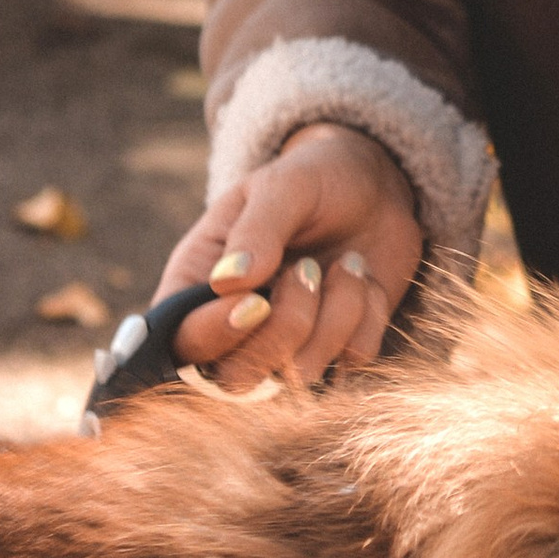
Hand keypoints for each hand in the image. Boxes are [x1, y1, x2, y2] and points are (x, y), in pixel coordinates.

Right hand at [153, 122, 424, 390]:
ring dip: (337, 315)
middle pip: (237, 378)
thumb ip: (256, 229)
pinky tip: (366, 282)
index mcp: (198, 283)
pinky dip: (368, 317)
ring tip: (349, 264)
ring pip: (302, 375)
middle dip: (286, 326)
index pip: (184, 341)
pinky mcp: (337, 353)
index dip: (217, 333)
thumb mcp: (283, 185)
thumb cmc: (314, 179)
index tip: (259, 301)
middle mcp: (235, 327)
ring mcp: (286, 346)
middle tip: (309, 268)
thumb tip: (229, 282)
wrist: (374, 187)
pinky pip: (352, 361)